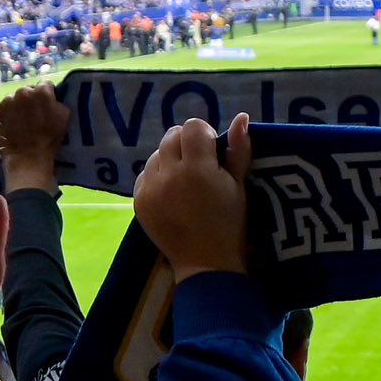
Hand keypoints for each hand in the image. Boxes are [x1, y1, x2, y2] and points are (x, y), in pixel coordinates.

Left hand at [0, 83, 69, 193]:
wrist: (28, 156)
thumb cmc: (50, 137)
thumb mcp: (65, 116)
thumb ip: (58, 101)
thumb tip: (52, 97)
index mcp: (41, 91)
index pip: (45, 85)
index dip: (48, 94)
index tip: (47, 104)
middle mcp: (22, 92)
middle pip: (28, 90)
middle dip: (31, 99)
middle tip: (33, 113)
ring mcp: (6, 101)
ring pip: (13, 98)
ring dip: (17, 105)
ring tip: (20, 119)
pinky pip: (2, 107)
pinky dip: (6, 113)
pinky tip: (10, 123)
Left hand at [134, 114, 251, 281]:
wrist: (206, 263)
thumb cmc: (231, 224)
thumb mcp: (240, 186)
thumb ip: (239, 150)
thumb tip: (242, 117)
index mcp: (198, 169)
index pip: (193, 127)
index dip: (205, 135)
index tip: (214, 153)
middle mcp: (169, 174)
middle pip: (172, 136)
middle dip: (187, 143)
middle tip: (200, 165)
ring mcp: (150, 188)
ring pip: (157, 155)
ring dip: (171, 159)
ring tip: (185, 180)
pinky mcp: (139, 201)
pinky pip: (145, 174)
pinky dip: (158, 177)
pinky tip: (172, 192)